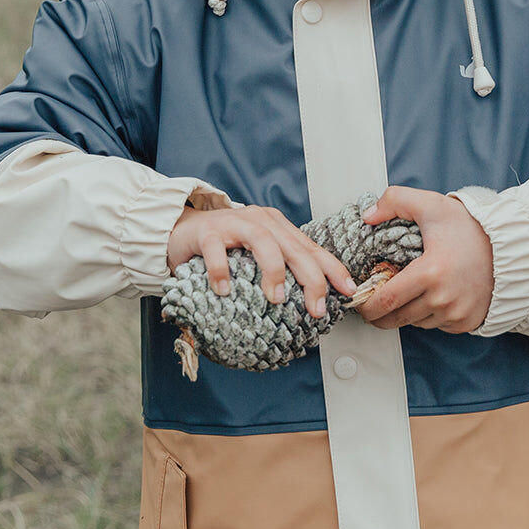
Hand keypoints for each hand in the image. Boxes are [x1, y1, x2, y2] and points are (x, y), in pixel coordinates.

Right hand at [167, 205, 356, 317]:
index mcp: (277, 226)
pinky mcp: (206, 232)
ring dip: (273, 270)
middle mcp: (259, 220)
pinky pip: (216, 251)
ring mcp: (232, 224)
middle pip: (293, 246)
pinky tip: (224, 291)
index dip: (332, 268)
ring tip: (276, 298)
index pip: (311, 247)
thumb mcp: (257, 254)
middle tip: (316, 307)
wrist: (180, 229)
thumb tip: (311, 299)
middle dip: (310, 277)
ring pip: (262, 241)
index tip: (348, 290)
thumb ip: (281, 268)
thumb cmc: (224, 246)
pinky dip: (221, 271)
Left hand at [354, 187, 492, 332]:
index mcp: (430, 273)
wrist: (510, 244)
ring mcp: (457, 314)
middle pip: (397, 318)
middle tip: (371, 305)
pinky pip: (437, 325)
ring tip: (404, 294)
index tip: (358, 302)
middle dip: (379, 315)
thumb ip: (394, 200)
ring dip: (405, 313)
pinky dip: (428, 315)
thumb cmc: (468, 226)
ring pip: (416, 322)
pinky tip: (430, 297)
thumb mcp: (430, 204)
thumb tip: (367, 216)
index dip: (366, 306)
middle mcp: (444, 299)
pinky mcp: (468, 322)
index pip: (386, 301)